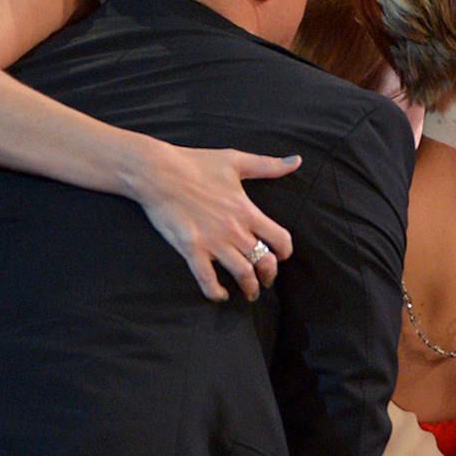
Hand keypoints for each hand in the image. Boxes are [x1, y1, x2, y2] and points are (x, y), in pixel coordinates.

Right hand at [128, 142, 299, 302]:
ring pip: (242, 274)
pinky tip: (220, 295)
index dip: (284, 252)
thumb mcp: (236, 160)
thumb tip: (296, 160)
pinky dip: (216, 292)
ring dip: (249, 288)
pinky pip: (207, 279)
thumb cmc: (195, 163)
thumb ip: (268, 165)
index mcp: (247, 210)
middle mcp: (234, 230)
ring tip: (249, 293)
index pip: (280, 239)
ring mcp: (213, 242)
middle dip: (268, 275)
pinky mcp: (191, 249)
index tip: (280, 256)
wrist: (158, 172)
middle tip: (265, 280)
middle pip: (264, 262)